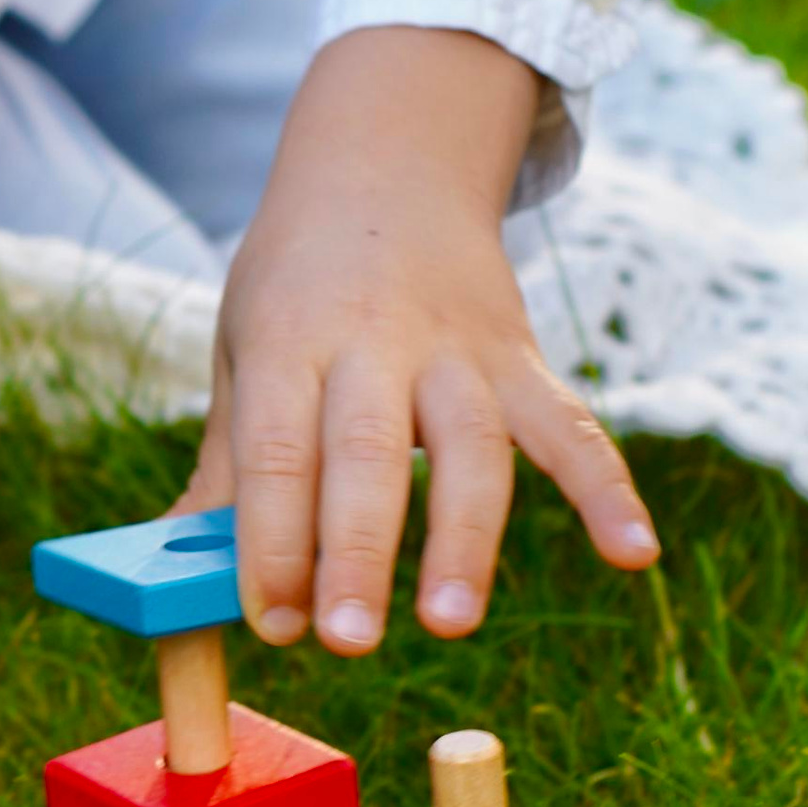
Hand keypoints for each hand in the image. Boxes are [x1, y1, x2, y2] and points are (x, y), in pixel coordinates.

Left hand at [183, 25, 658, 652]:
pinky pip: (572, 427)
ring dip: (463, 538)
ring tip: (449, 624)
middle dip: (356, 551)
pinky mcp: (522, 359)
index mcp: (289, 340)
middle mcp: (375, 342)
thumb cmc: (297, 282)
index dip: (269, 538)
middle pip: (367, 453)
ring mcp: (458, 349)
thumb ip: (227, 462)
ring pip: (470, 446)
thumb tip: (175, 570)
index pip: (275, 449)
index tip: (270, 620)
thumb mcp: (241, 347)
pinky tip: (633, 554)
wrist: (388, 167)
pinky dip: (608, 488)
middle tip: (346, 638)